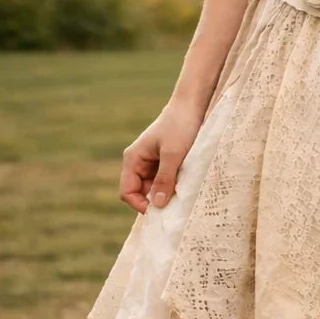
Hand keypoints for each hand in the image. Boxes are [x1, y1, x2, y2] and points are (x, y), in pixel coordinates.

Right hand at [119, 98, 205, 213]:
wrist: (192, 106)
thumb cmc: (180, 127)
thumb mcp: (174, 154)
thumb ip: (165, 179)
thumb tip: (157, 205)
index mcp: (133, 159)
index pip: (127, 192)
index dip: (140, 205)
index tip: (160, 211)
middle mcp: (139, 162)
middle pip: (140, 193)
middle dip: (155, 200)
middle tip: (174, 205)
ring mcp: (152, 163)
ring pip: (154, 188)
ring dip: (166, 193)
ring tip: (182, 193)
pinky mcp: (165, 162)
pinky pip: (164, 181)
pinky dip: (173, 185)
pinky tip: (185, 185)